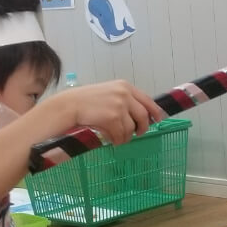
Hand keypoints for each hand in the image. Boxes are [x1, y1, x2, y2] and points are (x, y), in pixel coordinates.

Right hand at [49, 80, 166, 144]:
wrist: (68, 106)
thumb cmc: (85, 102)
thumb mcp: (108, 93)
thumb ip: (124, 101)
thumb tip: (139, 116)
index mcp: (124, 86)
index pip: (147, 100)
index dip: (155, 112)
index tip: (158, 120)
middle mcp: (124, 94)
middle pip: (144, 116)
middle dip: (142, 128)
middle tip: (137, 134)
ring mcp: (119, 105)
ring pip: (131, 128)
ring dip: (125, 136)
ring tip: (116, 137)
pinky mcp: (113, 118)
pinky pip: (121, 135)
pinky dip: (117, 140)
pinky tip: (110, 139)